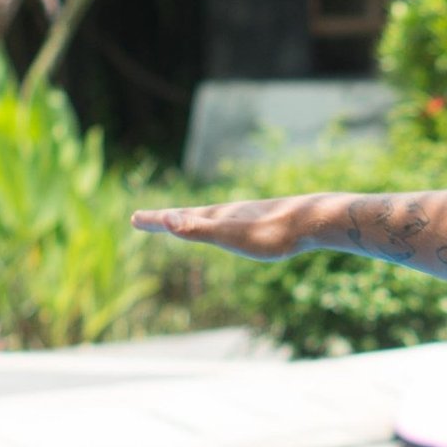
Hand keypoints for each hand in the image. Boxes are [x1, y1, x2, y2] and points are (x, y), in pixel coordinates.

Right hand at [129, 197, 321, 260]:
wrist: (313, 221)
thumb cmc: (272, 233)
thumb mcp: (230, 235)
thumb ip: (199, 228)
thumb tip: (166, 219)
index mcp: (217, 216)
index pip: (177, 218)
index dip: (155, 220)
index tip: (132, 218)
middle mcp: (229, 212)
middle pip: (190, 215)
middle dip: (167, 219)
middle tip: (148, 219)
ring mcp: (247, 216)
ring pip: (213, 218)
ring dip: (193, 220)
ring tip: (184, 222)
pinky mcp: (265, 222)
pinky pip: (235, 223)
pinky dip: (221, 225)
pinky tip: (232, 228)